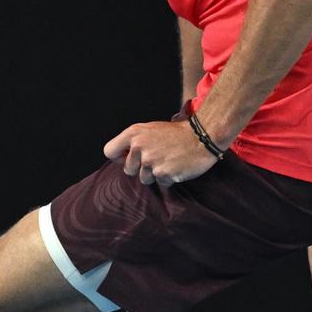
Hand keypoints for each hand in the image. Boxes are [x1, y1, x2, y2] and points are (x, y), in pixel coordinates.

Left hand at [103, 120, 217, 187]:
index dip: (119, 157)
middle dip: (141, 168)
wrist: (202, 137)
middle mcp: (139, 147)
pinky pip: (160, 183)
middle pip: (128, 170)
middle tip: (157, 157)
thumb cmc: (177, 134)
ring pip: (144, 179)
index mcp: (134, 133)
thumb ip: (134, 141)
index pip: (109, 151)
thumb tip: (122, 157)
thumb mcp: (151, 129)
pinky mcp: (163, 173)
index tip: (128, 158)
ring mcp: (151, 161)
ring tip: (168, 161)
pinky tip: (176, 166)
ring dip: (155, 174)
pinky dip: (168, 178)